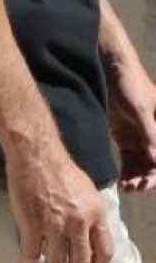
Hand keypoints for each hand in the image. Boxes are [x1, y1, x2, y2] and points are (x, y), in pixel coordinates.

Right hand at [5, 137, 112, 262]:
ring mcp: (55, 225)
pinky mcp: (33, 225)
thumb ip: (91, 216)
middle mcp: (79, 222)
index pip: (104, 252)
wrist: (37, 157)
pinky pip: (31, 254)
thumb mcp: (88, 193)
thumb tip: (89, 236)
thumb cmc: (60, 171)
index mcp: (96, 214)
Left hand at [107, 61, 155, 191]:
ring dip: (137, 179)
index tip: (149, 182)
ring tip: (127, 188)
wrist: (113, 75)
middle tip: (136, 188)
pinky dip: (127, 174)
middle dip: (148, 179)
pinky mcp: (127, 142)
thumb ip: (149, 132)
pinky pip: (130, 163)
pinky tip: (121, 184)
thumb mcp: (140, 109)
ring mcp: (142, 140)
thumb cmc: (131, 86)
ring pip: (143, 167)